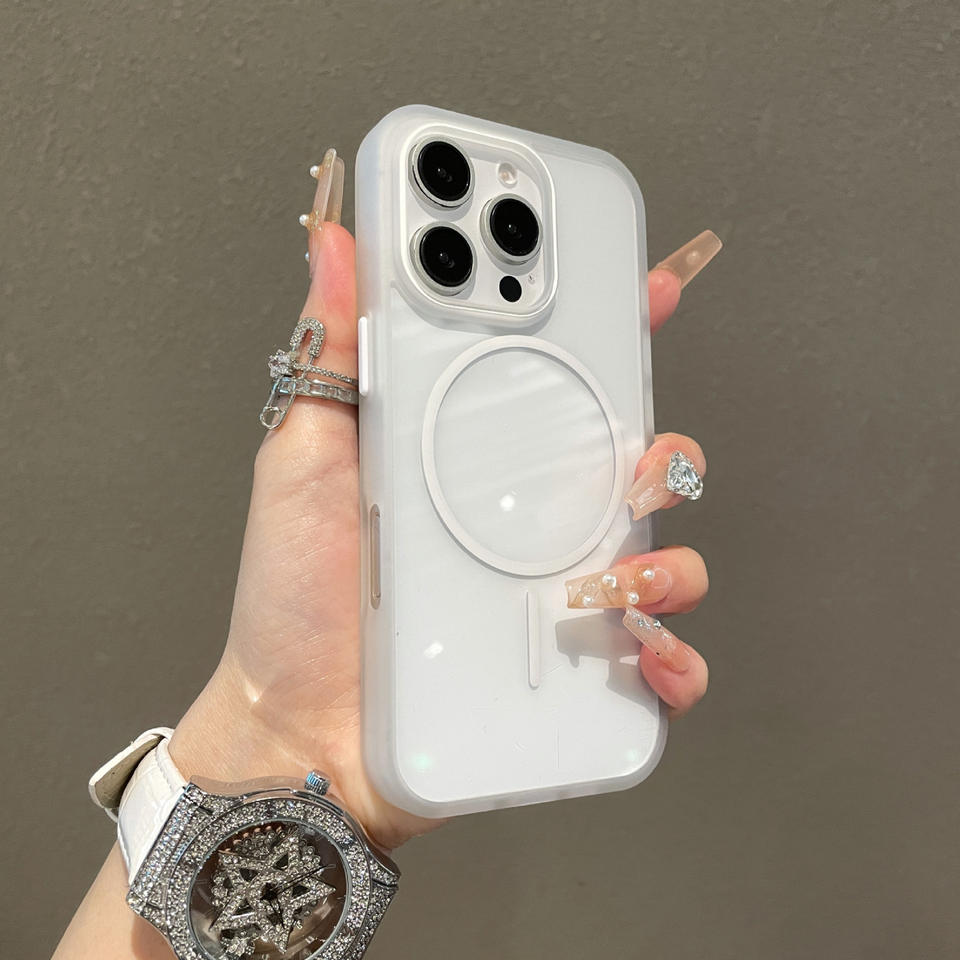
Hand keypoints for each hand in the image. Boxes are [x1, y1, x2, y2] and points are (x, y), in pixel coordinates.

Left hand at [170, 209, 715, 851]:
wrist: (295, 727)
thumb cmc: (296, 596)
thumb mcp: (306, 459)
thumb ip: (330, 353)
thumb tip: (332, 243)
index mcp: (476, 462)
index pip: (560, 384)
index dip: (612, 331)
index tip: (645, 287)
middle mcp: (529, 526)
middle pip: (634, 466)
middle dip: (664, 445)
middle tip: (638, 452)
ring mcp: (554, 599)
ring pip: (664, 561)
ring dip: (670, 559)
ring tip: (610, 573)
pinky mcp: (568, 675)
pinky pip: (654, 665)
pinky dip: (672, 661)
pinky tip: (640, 652)